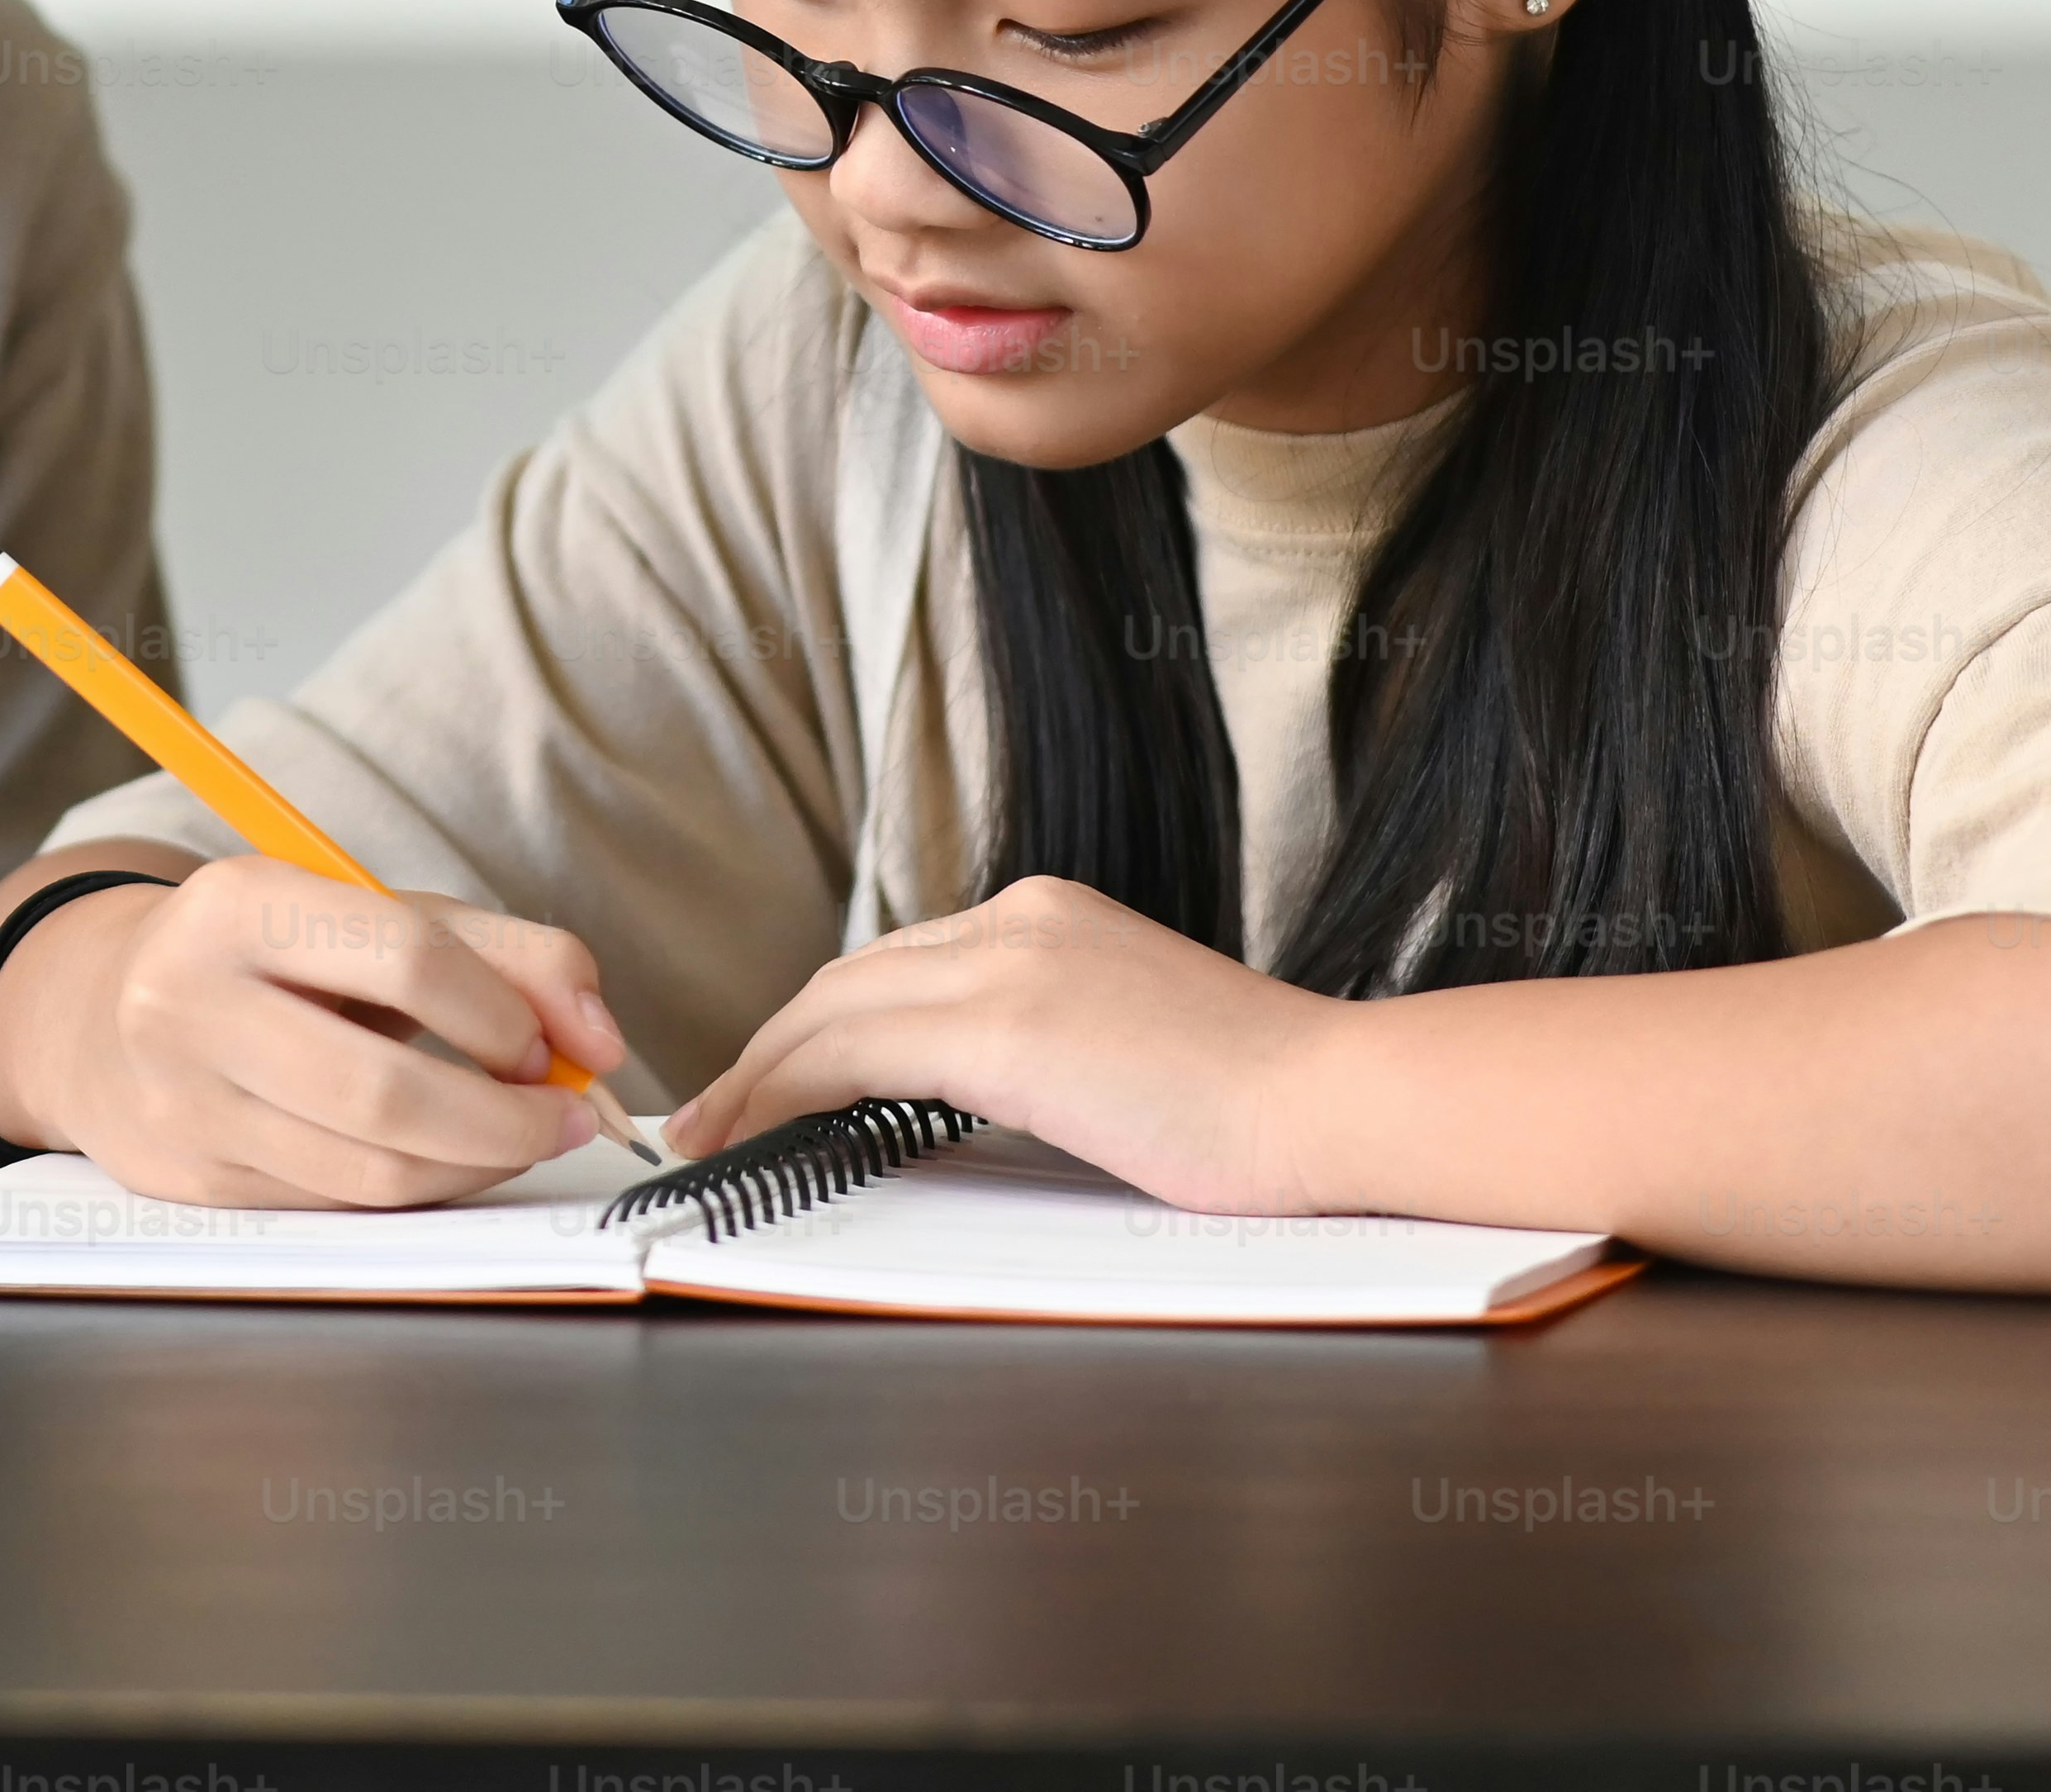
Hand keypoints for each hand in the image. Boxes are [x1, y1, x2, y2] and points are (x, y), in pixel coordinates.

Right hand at [7, 849, 624, 1208]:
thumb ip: (509, 955)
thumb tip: (603, 1042)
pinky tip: (444, 1158)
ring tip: (518, 1137)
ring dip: (475, 1167)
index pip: (408, 959)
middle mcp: (189, 1002)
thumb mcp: (377, 916)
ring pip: (368, 1171)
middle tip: (566, 1117)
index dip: (505, 1014)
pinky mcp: (191, 1180)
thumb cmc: (276, 958)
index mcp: (238, 905)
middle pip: (385, 1093)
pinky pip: (339, 1205)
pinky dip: (417, 1189)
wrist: (107, 1013)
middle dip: (506, 1120)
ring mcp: (183, 1102)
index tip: (550, 1043)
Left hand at [658, 874, 1351, 1209]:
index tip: (773, 1077)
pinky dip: (784, 1092)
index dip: (821, 1025)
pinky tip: (751, 1134)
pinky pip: (852, 1054)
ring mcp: (1011, 963)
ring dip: (759, 1074)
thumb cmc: (1261, 1108)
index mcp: (1050, 917)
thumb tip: (970, 1098)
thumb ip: (1050, 1046)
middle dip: (769, 1048)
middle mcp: (1018, 918)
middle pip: (848, 979)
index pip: (899, 967)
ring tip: (712, 1134)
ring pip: (833, 1009)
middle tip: (713, 1112)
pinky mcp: (1006, 1028)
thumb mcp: (1130, 1047)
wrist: (1337, 1104)